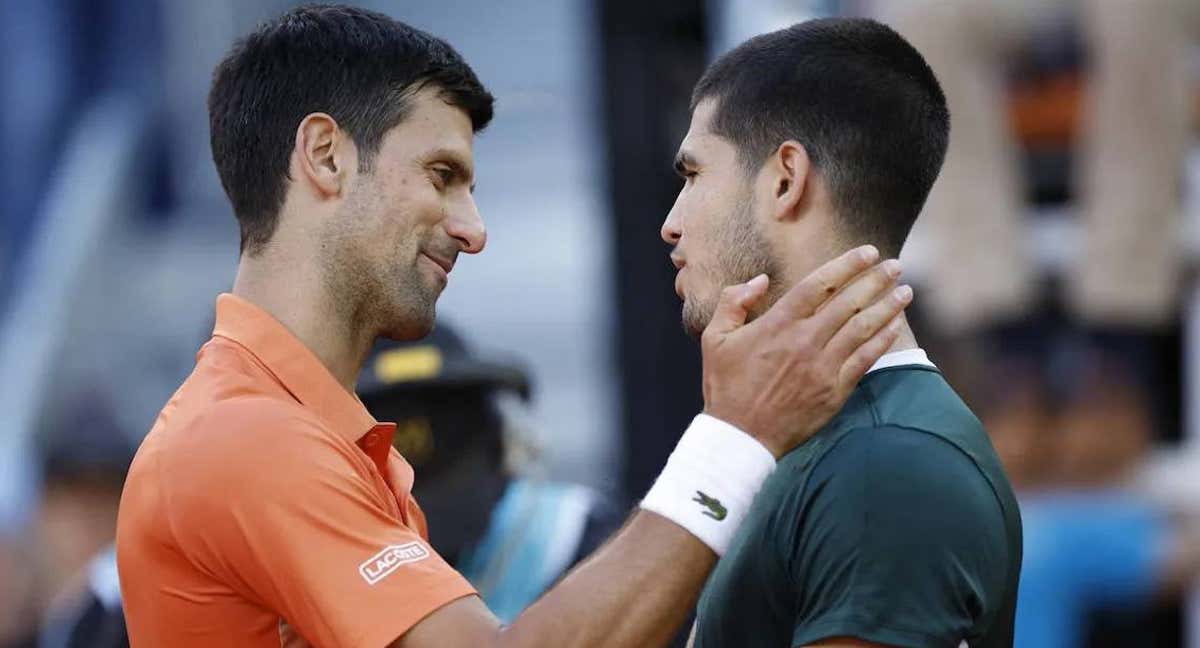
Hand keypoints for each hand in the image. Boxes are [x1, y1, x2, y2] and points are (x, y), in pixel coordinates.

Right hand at [701, 245, 910, 457]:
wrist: (741, 437)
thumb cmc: (726, 386)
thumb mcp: (715, 338)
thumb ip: (733, 301)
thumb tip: (762, 280)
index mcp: (777, 324)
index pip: (820, 284)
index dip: (847, 264)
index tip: (868, 252)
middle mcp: (804, 341)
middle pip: (849, 301)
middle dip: (876, 279)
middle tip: (894, 265)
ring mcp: (822, 367)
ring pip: (863, 327)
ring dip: (887, 306)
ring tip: (905, 291)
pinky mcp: (834, 391)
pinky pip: (865, 359)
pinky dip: (883, 340)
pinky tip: (895, 326)